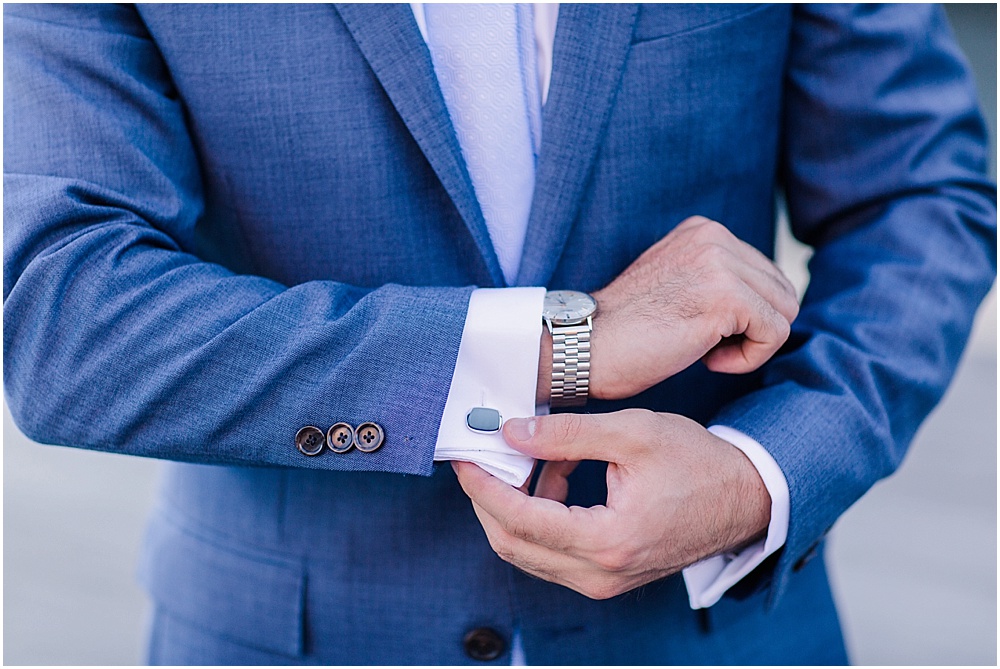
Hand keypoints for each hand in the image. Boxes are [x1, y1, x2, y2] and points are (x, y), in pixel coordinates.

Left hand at [452, 410, 770, 599]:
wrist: (745, 498)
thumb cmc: (697, 463)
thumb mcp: (632, 433)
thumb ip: (566, 434)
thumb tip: (510, 431)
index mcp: (607, 541)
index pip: (518, 520)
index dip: (482, 486)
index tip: (463, 455)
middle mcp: (600, 575)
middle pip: (512, 544)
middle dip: (488, 498)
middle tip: (483, 455)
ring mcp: (603, 582)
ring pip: (528, 551)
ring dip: (515, 505)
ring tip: (533, 456)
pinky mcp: (606, 577)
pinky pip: (552, 553)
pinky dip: (539, 515)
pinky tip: (554, 475)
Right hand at [583, 216, 798, 400]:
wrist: (584, 346)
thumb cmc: (624, 331)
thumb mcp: (675, 282)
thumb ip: (715, 276)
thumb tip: (773, 295)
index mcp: (703, 230)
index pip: (765, 274)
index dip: (743, 314)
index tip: (697, 328)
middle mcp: (714, 236)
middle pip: (781, 291)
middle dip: (751, 326)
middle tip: (703, 343)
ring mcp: (721, 264)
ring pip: (784, 312)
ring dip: (750, 343)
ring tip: (704, 351)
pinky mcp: (727, 297)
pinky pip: (775, 335)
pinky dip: (748, 359)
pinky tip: (707, 360)